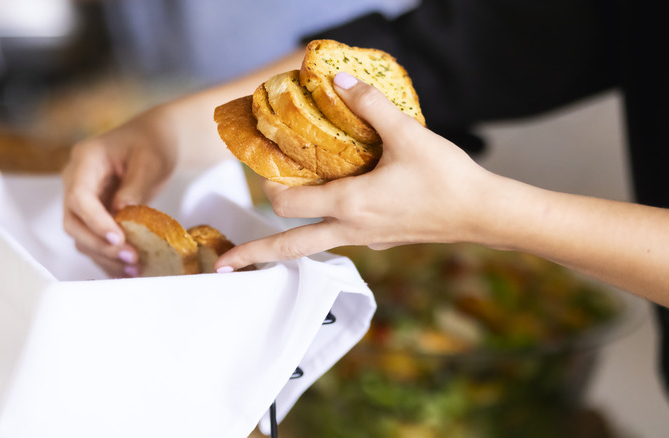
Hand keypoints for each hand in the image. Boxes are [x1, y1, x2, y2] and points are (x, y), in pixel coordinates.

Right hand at [62, 106, 177, 277]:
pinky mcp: (93, 215)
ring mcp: (82, 200)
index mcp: (85, 160)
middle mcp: (76, 181)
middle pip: (73, 222)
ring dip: (105, 256)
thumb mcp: (150, 160)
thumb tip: (121, 213)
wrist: (153, 142)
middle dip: (99, 244)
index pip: (78, 197)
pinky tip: (128, 269)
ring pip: (81, 236)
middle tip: (131, 257)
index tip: (118, 238)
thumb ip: (135, 186)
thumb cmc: (152, 144)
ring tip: (135, 268)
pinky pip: (93, 240)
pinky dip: (109, 256)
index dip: (95, 221)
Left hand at [215, 72, 492, 271]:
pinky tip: (331, 211)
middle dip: (254, 255)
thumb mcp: (407, 134)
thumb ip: (369, 106)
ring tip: (262, 244)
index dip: (270, 188)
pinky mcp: (380, 239)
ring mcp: (365, 239)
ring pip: (314, 246)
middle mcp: (351, 229)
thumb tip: (339, 81)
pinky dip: (322, 230)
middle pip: (290, 247)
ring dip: (286, 244)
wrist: (483, 214)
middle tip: (223, 265)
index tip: (264, 173)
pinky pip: (340, 237)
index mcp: (350, 204)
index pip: (289, 205)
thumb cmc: (447, 179)